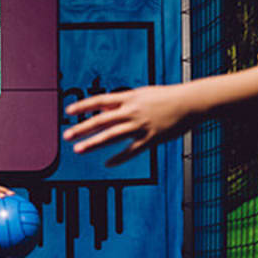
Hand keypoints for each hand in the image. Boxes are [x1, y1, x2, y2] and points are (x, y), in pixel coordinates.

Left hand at [62, 84, 195, 164]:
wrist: (191, 102)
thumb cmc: (167, 97)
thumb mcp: (142, 94)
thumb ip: (122, 102)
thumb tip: (102, 108)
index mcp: (129, 98)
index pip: (100, 100)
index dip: (83, 106)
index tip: (68, 111)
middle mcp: (132, 111)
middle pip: (101, 120)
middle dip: (82, 128)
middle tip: (66, 135)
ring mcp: (141, 125)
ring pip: (112, 136)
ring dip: (93, 143)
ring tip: (78, 149)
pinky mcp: (151, 138)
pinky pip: (131, 151)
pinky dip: (119, 158)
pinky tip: (107, 164)